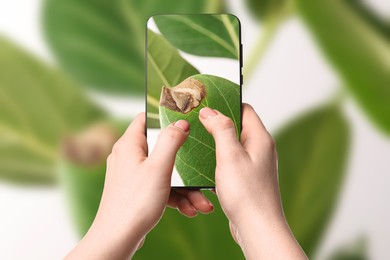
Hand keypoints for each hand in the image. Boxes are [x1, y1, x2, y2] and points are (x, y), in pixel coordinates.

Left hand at [66, 113, 212, 259]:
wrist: (118, 238)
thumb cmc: (135, 203)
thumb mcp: (159, 168)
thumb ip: (170, 141)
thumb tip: (180, 122)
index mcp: (129, 145)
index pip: (145, 119)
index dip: (164, 117)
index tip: (183, 120)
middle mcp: (128, 157)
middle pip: (161, 149)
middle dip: (183, 162)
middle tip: (199, 169)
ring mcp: (133, 175)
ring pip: (164, 172)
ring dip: (184, 186)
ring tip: (201, 201)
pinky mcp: (137, 191)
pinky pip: (160, 187)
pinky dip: (175, 196)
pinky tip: (190, 208)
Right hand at [199, 104, 306, 258]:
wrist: (257, 227)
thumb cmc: (247, 194)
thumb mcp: (230, 156)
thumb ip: (221, 129)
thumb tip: (210, 111)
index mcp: (260, 138)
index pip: (244, 109)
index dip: (226, 103)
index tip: (206, 103)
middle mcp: (260, 149)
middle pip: (237, 126)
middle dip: (217, 123)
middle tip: (197, 122)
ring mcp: (254, 164)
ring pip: (233, 145)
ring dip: (216, 143)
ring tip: (199, 143)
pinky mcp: (247, 178)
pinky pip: (231, 161)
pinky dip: (219, 159)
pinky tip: (206, 165)